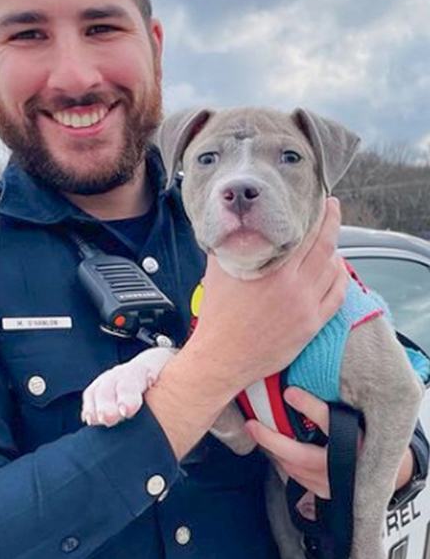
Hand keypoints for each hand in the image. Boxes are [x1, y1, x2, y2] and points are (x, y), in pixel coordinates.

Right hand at [187, 198, 347, 392]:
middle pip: (325, 245)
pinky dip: (340, 277)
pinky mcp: (312, 324)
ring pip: (334, 269)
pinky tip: (336, 269)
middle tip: (332, 208)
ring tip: (330, 239)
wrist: (221, 357)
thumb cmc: (217, 317)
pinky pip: (337, 295)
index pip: (303, 233)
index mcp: (272, 271)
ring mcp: (306, 306)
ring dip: (335, 250)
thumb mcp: (217, 273)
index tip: (318, 201)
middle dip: (331, 222)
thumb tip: (234, 225)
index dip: (315, 214)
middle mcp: (294, 286)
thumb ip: (230, 246)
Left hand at [244, 386, 413, 501]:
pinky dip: (283, 461)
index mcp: (358, 442)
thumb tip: (303, 386)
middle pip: (301, 455)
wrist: (387, 475)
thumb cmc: (371, 440)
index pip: (329, 422)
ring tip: (257, 432)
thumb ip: (337, 407)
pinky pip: (296, 476)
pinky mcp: (324, 492)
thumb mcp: (362, 419)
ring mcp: (332, 483)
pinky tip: (272, 448)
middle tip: (252, 424)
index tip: (289, 392)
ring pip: (293, 467)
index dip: (309, 406)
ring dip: (274, 450)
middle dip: (272, 440)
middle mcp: (344, 466)